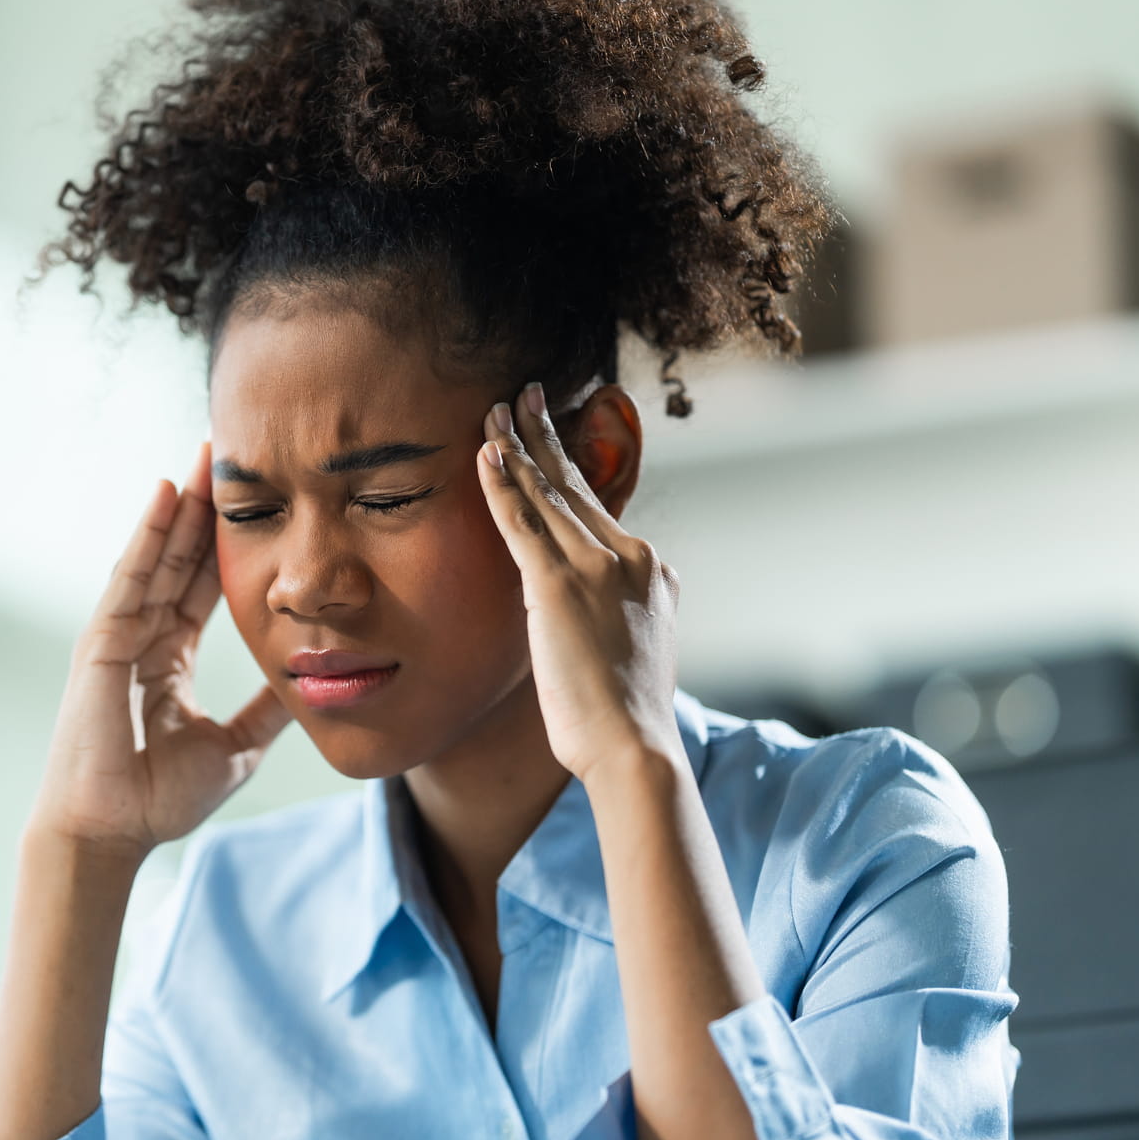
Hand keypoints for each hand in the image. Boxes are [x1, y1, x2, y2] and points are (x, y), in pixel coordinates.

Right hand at [29, 440, 292, 860]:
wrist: (112, 833)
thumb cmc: (158, 799)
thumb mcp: (237, 747)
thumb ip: (268, 713)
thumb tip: (312, 686)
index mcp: (167, 661)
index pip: (201, 587)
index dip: (224, 545)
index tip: (253, 502)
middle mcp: (141, 639)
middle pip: (178, 560)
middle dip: (203, 508)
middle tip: (229, 454)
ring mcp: (118, 637)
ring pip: (156, 558)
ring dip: (179, 506)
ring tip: (204, 457)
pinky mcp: (101, 643)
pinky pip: (132, 578)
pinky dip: (148, 534)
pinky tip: (165, 494)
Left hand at [476, 383, 684, 781]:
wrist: (634, 747)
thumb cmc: (628, 716)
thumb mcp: (639, 648)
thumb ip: (624, 613)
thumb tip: (608, 609)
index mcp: (653, 570)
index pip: (598, 508)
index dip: (569, 468)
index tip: (551, 437)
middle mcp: (631, 556)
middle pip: (575, 484)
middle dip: (545, 435)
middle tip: (525, 392)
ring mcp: (597, 567)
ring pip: (547, 493)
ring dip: (516, 445)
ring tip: (494, 408)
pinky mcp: (560, 586)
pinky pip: (522, 522)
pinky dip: (501, 484)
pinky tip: (485, 453)